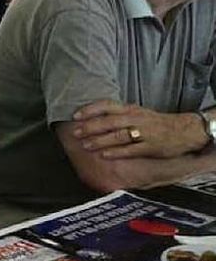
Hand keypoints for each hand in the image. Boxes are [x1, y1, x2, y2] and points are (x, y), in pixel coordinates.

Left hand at [72, 100, 206, 158]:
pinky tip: (104, 155)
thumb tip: (94, 117)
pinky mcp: (150, 147)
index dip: (90, 110)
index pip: (107, 105)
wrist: (184, 130)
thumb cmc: (156, 122)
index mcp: (131, 109)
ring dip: (100, 141)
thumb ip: (118, 114)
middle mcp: (135, 119)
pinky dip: (116, 152)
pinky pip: (131, 150)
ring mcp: (143, 133)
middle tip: (76, 133)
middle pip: (109, 121)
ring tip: (86, 145)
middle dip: (91, 127)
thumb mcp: (137, 112)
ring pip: (118, 136)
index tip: (76, 116)